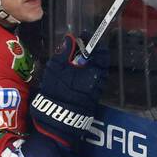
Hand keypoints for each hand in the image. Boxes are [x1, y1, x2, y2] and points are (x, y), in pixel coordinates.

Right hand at [29, 35, 108, 149]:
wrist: (59, 119)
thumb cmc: (57, 92)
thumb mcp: (56, 69)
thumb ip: (64, 53)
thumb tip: (70, 39)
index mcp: (94, 70)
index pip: (101, 51)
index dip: (93, 42)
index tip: (84, 37)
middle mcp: (99, 79)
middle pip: (100, 62)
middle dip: (91, 54)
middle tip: (79, 49)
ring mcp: (97, 90)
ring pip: (96, 72)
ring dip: (88, 66)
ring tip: (75, 63)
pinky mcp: (92, 99)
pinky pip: (92, 82)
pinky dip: (86, 76)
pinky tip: (75, 77)